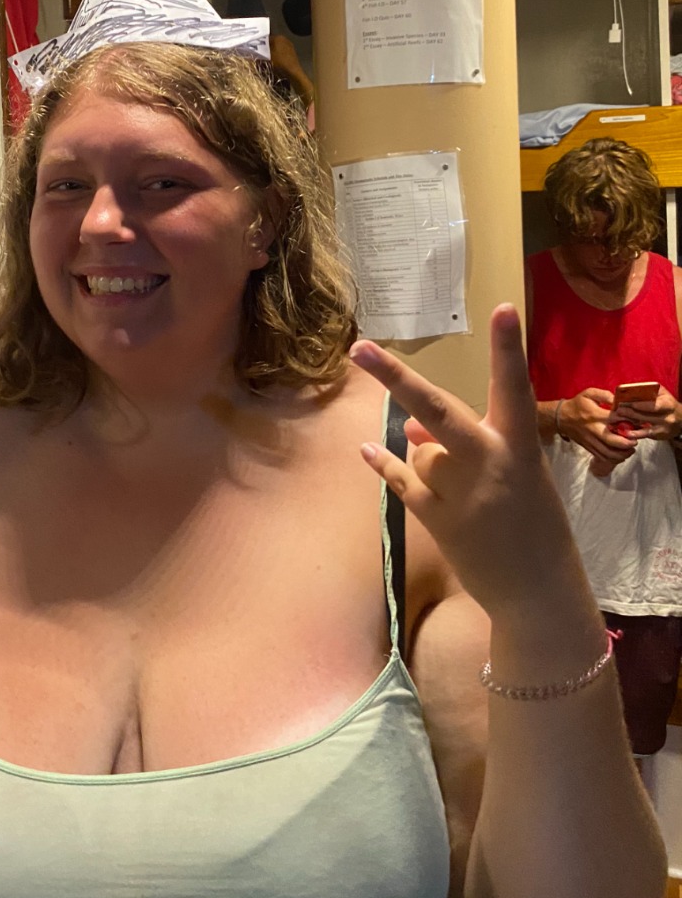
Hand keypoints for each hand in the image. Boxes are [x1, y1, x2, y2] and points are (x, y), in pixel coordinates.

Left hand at [350, 305, 582, 620]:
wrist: (537, 589)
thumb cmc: (531, 520)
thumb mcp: (513, 473)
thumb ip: (465, 444)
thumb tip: (410, 429)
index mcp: (519, 445)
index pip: (513, 386)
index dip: (508, 348)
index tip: (503, 308)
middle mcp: (489, 462)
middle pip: (436, 410)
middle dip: (395, 377)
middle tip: (359, 347)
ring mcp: (460, 492)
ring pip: (420, 453)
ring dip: (429, 462)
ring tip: (465, 494)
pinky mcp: (437, 520)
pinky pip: (400, 480)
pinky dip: (384, 466)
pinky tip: (365, 451)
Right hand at [557, 389, 637, 462]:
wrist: (561, 417)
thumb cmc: (577, 404)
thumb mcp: (589, 393)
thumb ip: (605, 395)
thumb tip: (619, 401)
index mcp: (595, 415)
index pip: (615, 420)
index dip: (629, 422)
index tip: (638, 423)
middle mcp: (594, 430)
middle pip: (613, 442)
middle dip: (628, 443)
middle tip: (635, 440)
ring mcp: (591, 441)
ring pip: (609, 453)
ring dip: (623, 454)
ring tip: (630, 449)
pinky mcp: (589, 448)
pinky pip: (603, 457)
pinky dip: (614, 459)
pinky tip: (621, 454)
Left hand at [610, 385, 681, 441]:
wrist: (681, 420)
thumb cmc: (667, 404)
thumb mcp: (662, 394)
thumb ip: (649, 390)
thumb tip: (631, 389)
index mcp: (668, 404)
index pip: (654, 406)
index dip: (641, 405)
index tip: (628, 403)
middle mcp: (667, 418)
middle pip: (647, 417)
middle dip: (631, 414)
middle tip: (618, 411)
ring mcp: (663, 429)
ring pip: (645, 428)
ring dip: (631, 426)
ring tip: (618, 423)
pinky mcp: (659, 436)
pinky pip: (645, 435)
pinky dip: (635, 434)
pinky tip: (626, 433)